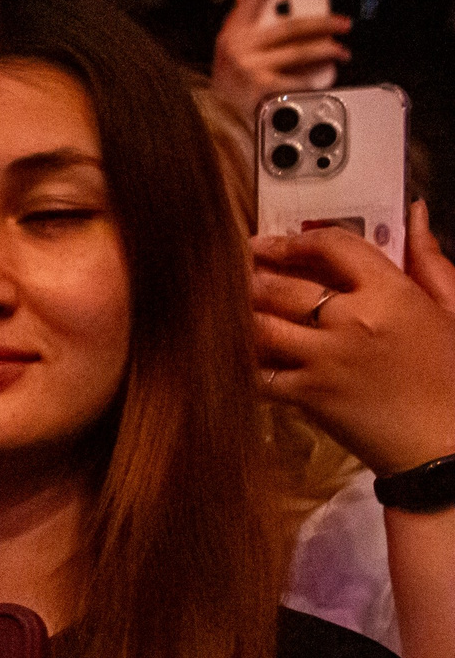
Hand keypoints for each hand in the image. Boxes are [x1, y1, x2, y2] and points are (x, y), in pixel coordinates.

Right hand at [212, 0, 351, 119]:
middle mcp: (237, 47)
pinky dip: (313, 80)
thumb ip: (260, 36)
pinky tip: (323, 78)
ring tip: (341, 51)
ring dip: (327, 50)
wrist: (213, 125)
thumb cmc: (229, 89)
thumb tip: (302, 24)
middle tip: (343, 23)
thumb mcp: (237, 56)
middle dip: (323, 23)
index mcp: (231, 33)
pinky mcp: (261, 88)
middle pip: (290, 26)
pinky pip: (298, 79)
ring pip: (300, 51)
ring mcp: (249, 68)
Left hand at [254, 205, 454, 474]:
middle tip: (234, 270)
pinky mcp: (308, 395)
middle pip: (283, 284)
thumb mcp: (451, 309)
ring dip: (239, 313)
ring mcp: (325, 359)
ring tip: (225, 305)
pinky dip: (242, 361)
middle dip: (252, 273)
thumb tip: (417, 213)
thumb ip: (428, 261)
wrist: (444, 443)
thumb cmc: (451, 375)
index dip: (294, 241)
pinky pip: (258, 372)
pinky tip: (233, 351)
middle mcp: (352, 320)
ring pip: (261, 324)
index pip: (333, 247)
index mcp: (391, 293)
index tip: (271, 242)